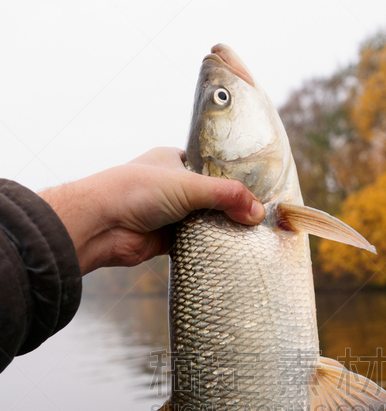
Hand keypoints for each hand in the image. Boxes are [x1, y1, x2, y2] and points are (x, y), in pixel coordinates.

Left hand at [39, 148, 264, 274]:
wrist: (102, 225)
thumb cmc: (135, 191)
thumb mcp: (188, 185)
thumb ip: (226, 196)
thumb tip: (258, 212)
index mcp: (174, 160)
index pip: (213, 167)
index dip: (234, 178)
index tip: (258, 190)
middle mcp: (172, 186)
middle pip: (212, 197)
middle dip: (231, 208)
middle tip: (259, 217)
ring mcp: (169, 214)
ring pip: (205, 221)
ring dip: (221, 229)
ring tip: (251, 235)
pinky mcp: (167, 239)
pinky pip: (196, 243)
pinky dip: (210, 247)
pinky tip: (230, 250)